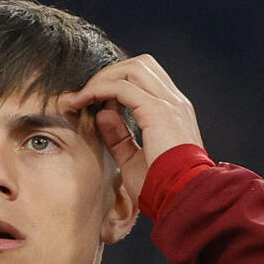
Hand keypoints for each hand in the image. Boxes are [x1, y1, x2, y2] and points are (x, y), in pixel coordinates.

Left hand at [64, 55, 202, 201]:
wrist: (182, 198)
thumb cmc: (162, 188)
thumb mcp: (134, 160)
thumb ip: (119, 136)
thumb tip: (103, 113)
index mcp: (174, 113)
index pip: (147, 79)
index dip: (118, 83)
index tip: (95, 100)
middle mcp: (175, 102)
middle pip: (140, 65)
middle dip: (109, 74)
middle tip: (86, 94)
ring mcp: (169, 104)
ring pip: (132, 69)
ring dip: (102, 79)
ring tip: (82, 97)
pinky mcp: (158, 111)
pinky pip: (122, 87)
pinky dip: (99, 89)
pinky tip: (84, 101)